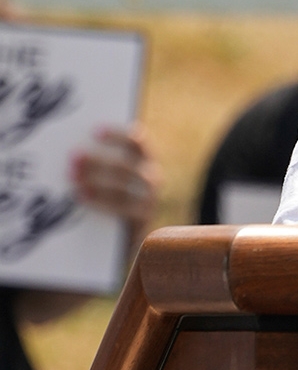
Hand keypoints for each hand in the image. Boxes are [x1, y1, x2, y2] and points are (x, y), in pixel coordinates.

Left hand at [70, 125, 158, 243]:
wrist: (124, 238)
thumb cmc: (112, 200)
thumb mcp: (110, 179)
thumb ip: (100, 165)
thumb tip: (74, 153)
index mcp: (146, 162)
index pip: (137, 143)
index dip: (118, 136)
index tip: (95, 131)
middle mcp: (152, 178)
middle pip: (127, 165)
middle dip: (99, 160)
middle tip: (73, 157)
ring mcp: (150, 198)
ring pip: (124, 186)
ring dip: (97, 179)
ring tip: (73, 177)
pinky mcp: (143, 218)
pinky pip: (123, 207)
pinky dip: (100, 200)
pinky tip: (81, 196)